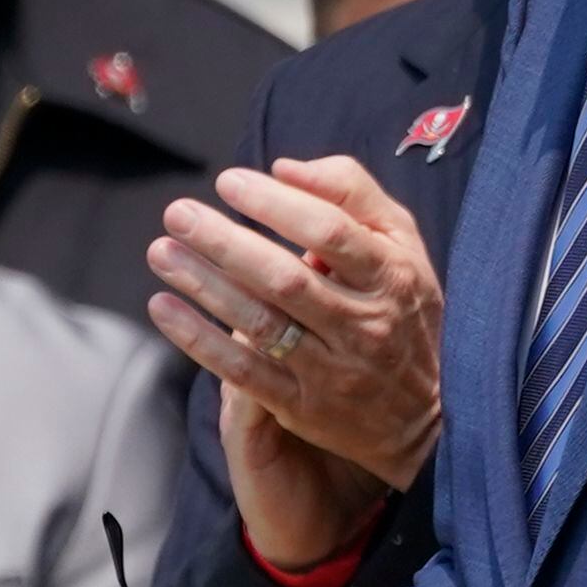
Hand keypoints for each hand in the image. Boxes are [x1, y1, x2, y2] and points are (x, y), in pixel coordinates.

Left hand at [147, 157, 449, 570]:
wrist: (425, 418)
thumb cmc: (404, 311)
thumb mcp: (404, 245)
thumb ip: (353, 194)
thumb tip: (285, 168)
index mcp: (391, 277)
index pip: (331, 232)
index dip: (275, 204)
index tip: (228, 182)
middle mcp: (364, 324)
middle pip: (286, 279)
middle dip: (226, 243)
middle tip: (178, 213)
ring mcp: (332, 369)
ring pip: (260, 324)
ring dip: (204, 286)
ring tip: (161, 251)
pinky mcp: (302, 406)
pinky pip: (243, 371)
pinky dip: (199, 340)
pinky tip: (164, 308)